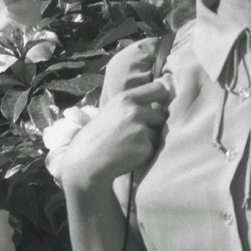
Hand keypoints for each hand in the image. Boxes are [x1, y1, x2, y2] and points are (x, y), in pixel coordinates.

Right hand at [58, 77, 172, 189]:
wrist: (86, 162)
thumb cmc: (98, 137)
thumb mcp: (112, 111)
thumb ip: (133, 106)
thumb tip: (160, 105)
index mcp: (125, 99)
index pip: (158, 89)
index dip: (163, 97)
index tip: (163, 104)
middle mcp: (134, 112)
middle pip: (162, 115)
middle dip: (155, 125)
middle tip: (136, 135)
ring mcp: (140, 130)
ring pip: (158, 134)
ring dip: (150, 141)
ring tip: (129, 146)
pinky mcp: (145, 148)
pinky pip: (155, 149)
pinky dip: (146, 154)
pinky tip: (130, 156)